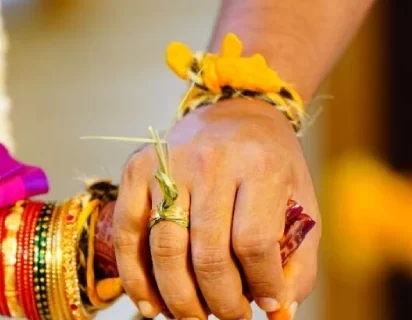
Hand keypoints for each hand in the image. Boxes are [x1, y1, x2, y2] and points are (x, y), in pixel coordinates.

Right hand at [114, 99, 320, 319]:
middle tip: (229, 316)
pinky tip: (149, 304)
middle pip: (207, 254)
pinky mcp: (137, 169)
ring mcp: (168, 165)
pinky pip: (127, 233)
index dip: (262, 286)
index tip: (266, 304)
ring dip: (178, 298)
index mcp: (259, 166)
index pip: (254, 243)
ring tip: (193, 316)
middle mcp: (210, 162)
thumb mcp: (301, 203)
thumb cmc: (271, 163)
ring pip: (164, 249)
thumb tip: (278, 312)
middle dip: (219, 302)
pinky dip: (135, 277)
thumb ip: (299, 262)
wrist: (236, 113)